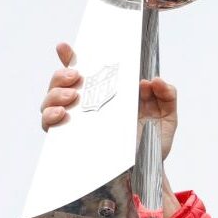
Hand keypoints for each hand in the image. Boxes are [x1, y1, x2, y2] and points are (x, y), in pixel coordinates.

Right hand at [40, 42, 178, 162]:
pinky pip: (50, 125)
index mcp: (107, 92)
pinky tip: (62, 114)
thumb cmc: (155, 140)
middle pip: (60, 82)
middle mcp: (88, 104)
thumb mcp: (167, 115)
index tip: (64, 47)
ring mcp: (78, 121)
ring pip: (50, 100)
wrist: (150, 170)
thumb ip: (167, 94)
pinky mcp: (71, 139)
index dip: (70, 56)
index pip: (83, 69)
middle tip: (76, 77)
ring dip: (55, 94)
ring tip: (71, 97)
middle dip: (61, 75)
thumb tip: (154, 80)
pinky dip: (50, 117)